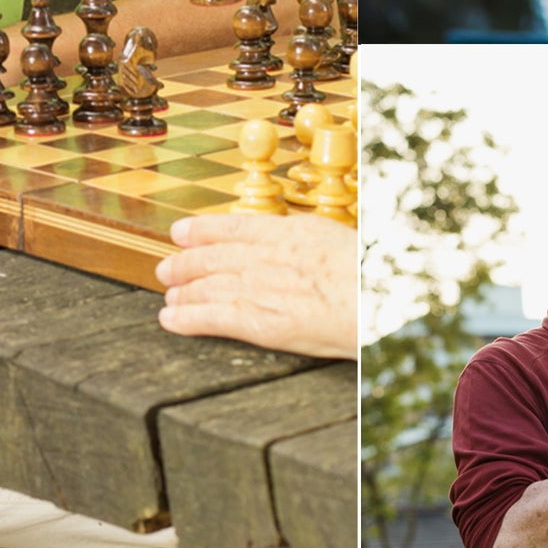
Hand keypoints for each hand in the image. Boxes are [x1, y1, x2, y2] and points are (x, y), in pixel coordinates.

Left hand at [155, 212, 355, 358]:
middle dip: (185, 262)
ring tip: (169, 298)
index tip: (182, 231)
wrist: (380, 301)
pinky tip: (171, 321)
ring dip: (182, 292)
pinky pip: (212, 317)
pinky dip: (187, 318)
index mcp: (291, 232)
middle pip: (213, 256)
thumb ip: (309, 241)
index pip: (234, 226)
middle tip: (167, 267)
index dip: (202, 229)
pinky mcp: (259, 321)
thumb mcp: (341, 241)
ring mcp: (261, 286)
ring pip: (207, 286)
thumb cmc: (371, 276)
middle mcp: (268, 255)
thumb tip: (298, 240)